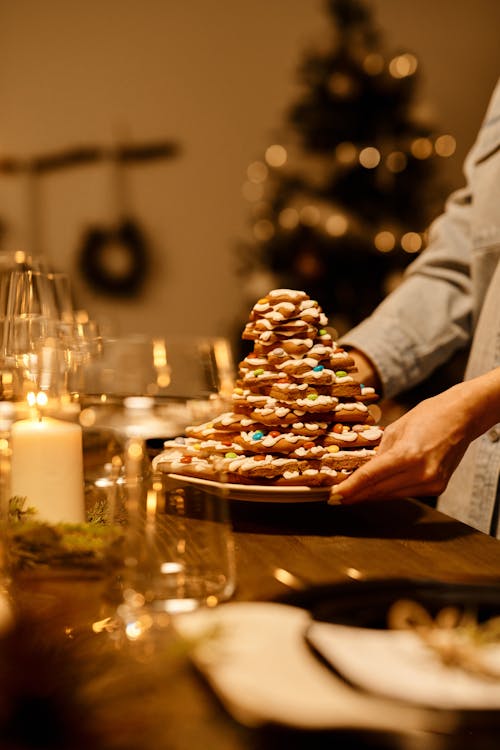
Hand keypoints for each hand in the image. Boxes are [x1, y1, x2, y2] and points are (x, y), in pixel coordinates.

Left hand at [329, 369, 499, 503]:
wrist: (462, 416)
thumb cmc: (429, 415)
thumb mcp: (395, 429)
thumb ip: (378, 453)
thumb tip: (362, 471)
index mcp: (408, 455)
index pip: (371, 477)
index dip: (350, 488)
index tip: (333, 495)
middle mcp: (422, 473)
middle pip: (379, 490)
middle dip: (355, 495)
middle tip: (335, 498)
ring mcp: (432, 483)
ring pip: (391, 495)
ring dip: (370, 495)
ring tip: (349, 495)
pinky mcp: (437, 487)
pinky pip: (405, 492)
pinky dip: (388, 491)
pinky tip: (374, 490)